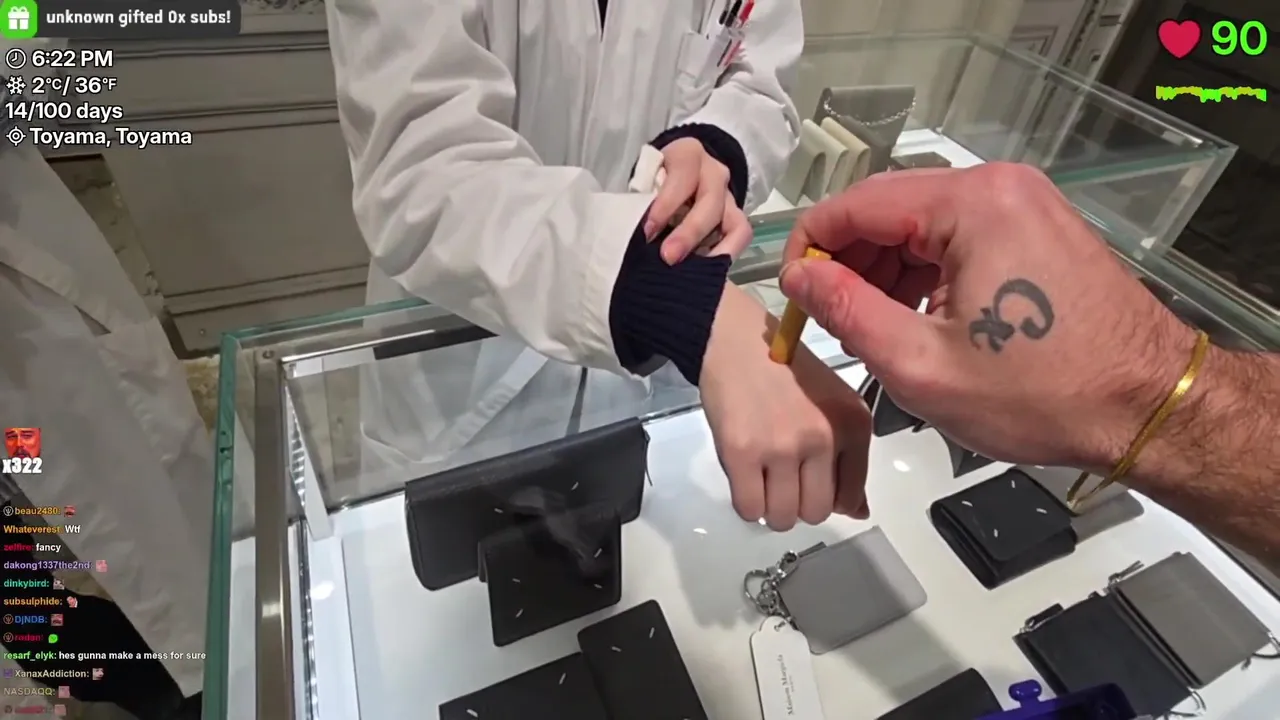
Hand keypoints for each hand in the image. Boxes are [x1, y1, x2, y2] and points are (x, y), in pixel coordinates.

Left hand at [645, 138, 752, 263]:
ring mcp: (728, 196)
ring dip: (713, 249)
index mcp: (687, 155)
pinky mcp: (735, 217)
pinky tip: (706, 269)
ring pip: (732, 220)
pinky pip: (741, 235)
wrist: (670, 179)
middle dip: (689, 232)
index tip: (647, 230)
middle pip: (710, 201)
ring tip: (692, 270)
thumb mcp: (642, 182)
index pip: (683, 176)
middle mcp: (713, 172)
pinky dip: (727, 253)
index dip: (666, 203)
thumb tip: (629, 232)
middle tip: (668, 257)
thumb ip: (639, 201)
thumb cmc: (650, 181)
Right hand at [699, 284, 871, 528]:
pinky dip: (746, 503)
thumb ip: (849, 459)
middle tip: (783, 478)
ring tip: (763, 477)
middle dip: (797, 504)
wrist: (735, 338)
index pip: (851, 496)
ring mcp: (782, 446)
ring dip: (771, 507)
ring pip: (783, 517)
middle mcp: (824, 437)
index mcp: (854, 424)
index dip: (827, 495)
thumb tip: (858, 511)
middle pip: (816, 513)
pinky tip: (746, 476)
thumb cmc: (784, 368)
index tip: (809, 479)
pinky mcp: (742, 452)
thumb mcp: (833, 405)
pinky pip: (749, 508)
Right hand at [778, 163, 1193, 472]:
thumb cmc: (1040, 395)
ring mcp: (1025, 202)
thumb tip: (799, 276)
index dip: (809, 247)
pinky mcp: (1039, 226)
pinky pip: (959, 234)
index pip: (856, 204)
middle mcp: (999, 185)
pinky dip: (925, 270)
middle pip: (889, 206)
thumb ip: (846, 311)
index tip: (791, 295)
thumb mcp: (921, 365)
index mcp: (971, 204)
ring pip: (922, 222)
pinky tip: (913, 316)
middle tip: (825, 318)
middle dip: (847, 260)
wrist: (1149, 406)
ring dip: (884, 268)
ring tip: (867, 326)